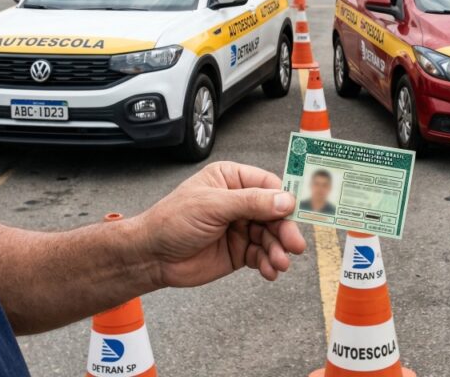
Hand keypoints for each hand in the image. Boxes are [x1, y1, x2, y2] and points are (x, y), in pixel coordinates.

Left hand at [135, 162, 305, 289]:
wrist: (152, 256)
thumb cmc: (171, 221)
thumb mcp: (212, 206)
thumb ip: (250, 202)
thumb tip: (285, 200)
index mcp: (231, 179)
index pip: (268, 185)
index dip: (285, 200)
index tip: (298, 213)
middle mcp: (239, 202)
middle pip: (275, 214)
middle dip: (285, 230)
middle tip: (294, 245)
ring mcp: (241, 227)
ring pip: (271, 237)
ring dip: (278, 250)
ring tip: (280, 263)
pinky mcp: (239, 251)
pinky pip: (262, 255)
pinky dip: (268, 263)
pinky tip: (270, 270)